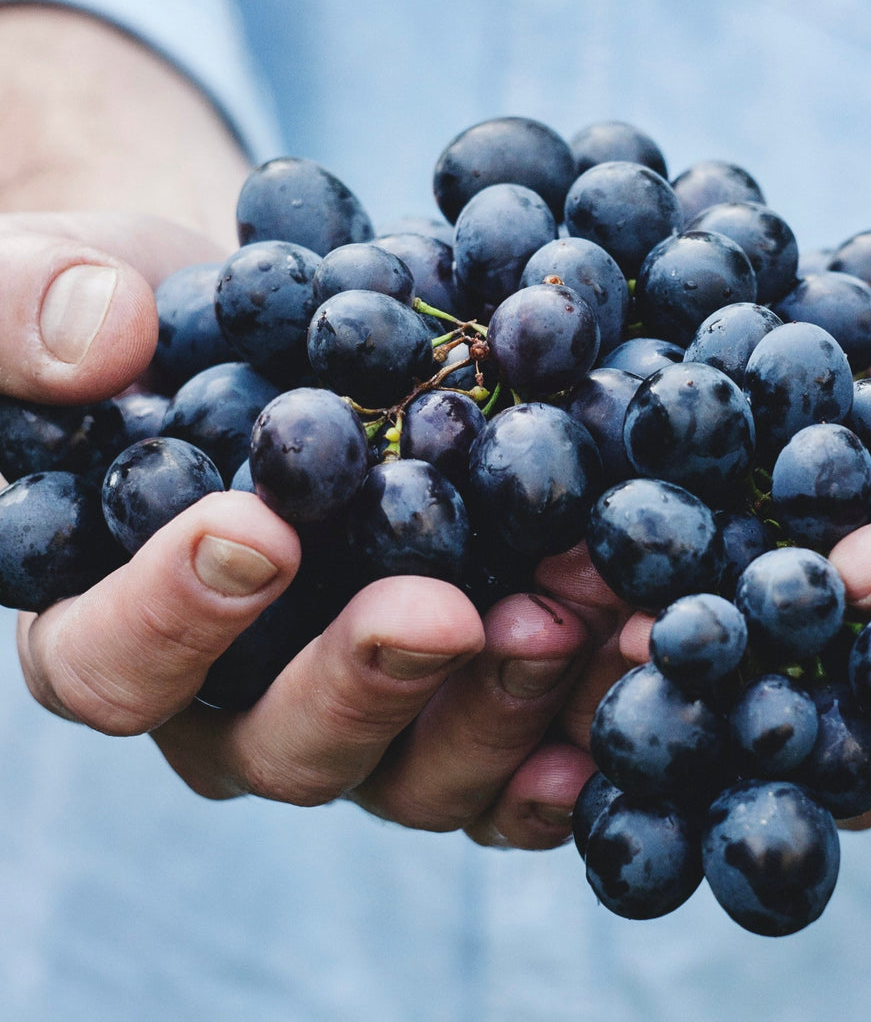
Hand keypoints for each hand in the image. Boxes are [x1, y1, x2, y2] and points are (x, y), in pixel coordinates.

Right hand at [4, 210, 599, 849]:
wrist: (282, 333)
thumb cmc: (154, 318)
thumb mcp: (58, 279)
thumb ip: (25, 306)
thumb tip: (99, 341)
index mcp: (116, 627)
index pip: (114, 663)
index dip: (175, 615)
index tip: (260, 530)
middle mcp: (240, 702)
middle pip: (287, 747)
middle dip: (368, 683)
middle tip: (444, 612)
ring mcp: (362, 713)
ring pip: (417, 772)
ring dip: (500, 706)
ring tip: (575, 614)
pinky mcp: (456, 700)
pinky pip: (512, 760)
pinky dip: (573, 733)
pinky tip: (631, 673)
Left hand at [531, 269, 870, 832]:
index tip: (870, 557)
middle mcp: (868, 682)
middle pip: (818, 727)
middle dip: (740, 681)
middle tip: (657, 636)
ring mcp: (775, 660)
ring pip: (710, 700)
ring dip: (629, 666)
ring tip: (555, 610)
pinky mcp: (697, 613)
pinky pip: (642, 631)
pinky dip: (582, 609)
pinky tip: (517, 579)